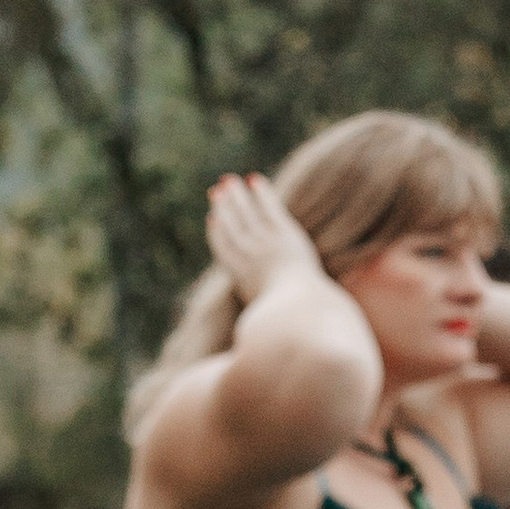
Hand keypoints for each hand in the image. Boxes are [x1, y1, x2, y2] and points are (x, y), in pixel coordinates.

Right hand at [205, 171, 324, 307]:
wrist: (297, 310)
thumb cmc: (281, 320)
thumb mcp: (261, 318)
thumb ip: (255, 313)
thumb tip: (250, 329)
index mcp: (238, 275)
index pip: (223, 248)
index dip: (216, 231)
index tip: (212, 218)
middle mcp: (247, 255)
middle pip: (232, 225)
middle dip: (223, 207)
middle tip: (216, 191)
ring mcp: (264, 242)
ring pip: (246, 212)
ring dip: (236, 195)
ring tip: (228, 180)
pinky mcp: (283, 232)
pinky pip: (269, 207)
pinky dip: (260, 193)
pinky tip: (254, 179)